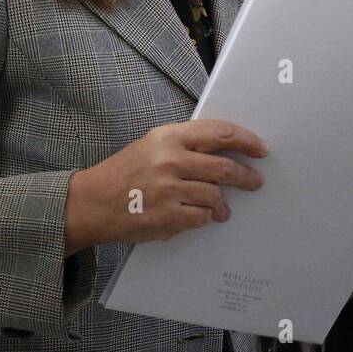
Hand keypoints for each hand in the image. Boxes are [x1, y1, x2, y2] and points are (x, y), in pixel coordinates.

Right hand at [64, 119, 265, 253]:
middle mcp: (170, 160)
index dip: (247, 140)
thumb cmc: (125, 172)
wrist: (92, 202)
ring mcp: (169, 190)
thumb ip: (187, 144)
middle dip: (246, 176)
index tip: (261, 149)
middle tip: (255, 181)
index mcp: (169, 137)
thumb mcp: (153, 144)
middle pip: (224, 167)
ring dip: (223, 204)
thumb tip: (227, 150)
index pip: (220, 133)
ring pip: (215, 195)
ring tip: (223, 209)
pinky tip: (201, 216)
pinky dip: (205, 218)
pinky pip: (202, 217)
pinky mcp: (167, 216)